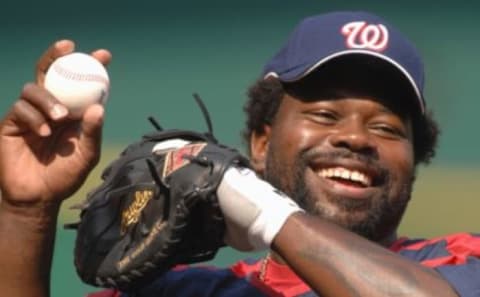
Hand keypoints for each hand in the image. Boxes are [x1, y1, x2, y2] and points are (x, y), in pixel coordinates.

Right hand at [0, 40, 111, 209]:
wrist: (39, 197)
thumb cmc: (66, 176)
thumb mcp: (86, 155)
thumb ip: (92, 132)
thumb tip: (99, 107)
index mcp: (72, 112)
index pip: (79, 84)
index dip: (89, 66)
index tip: (103, 55)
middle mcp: (50, 108)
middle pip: (49, 73)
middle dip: (56, 55)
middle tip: (68, 47)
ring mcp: (29, 114)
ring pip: (33, 89)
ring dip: (48, 99)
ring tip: (62, 117)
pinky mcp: (11, 124)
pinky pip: (19, 109)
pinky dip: (34, 117)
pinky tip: (44, 132)